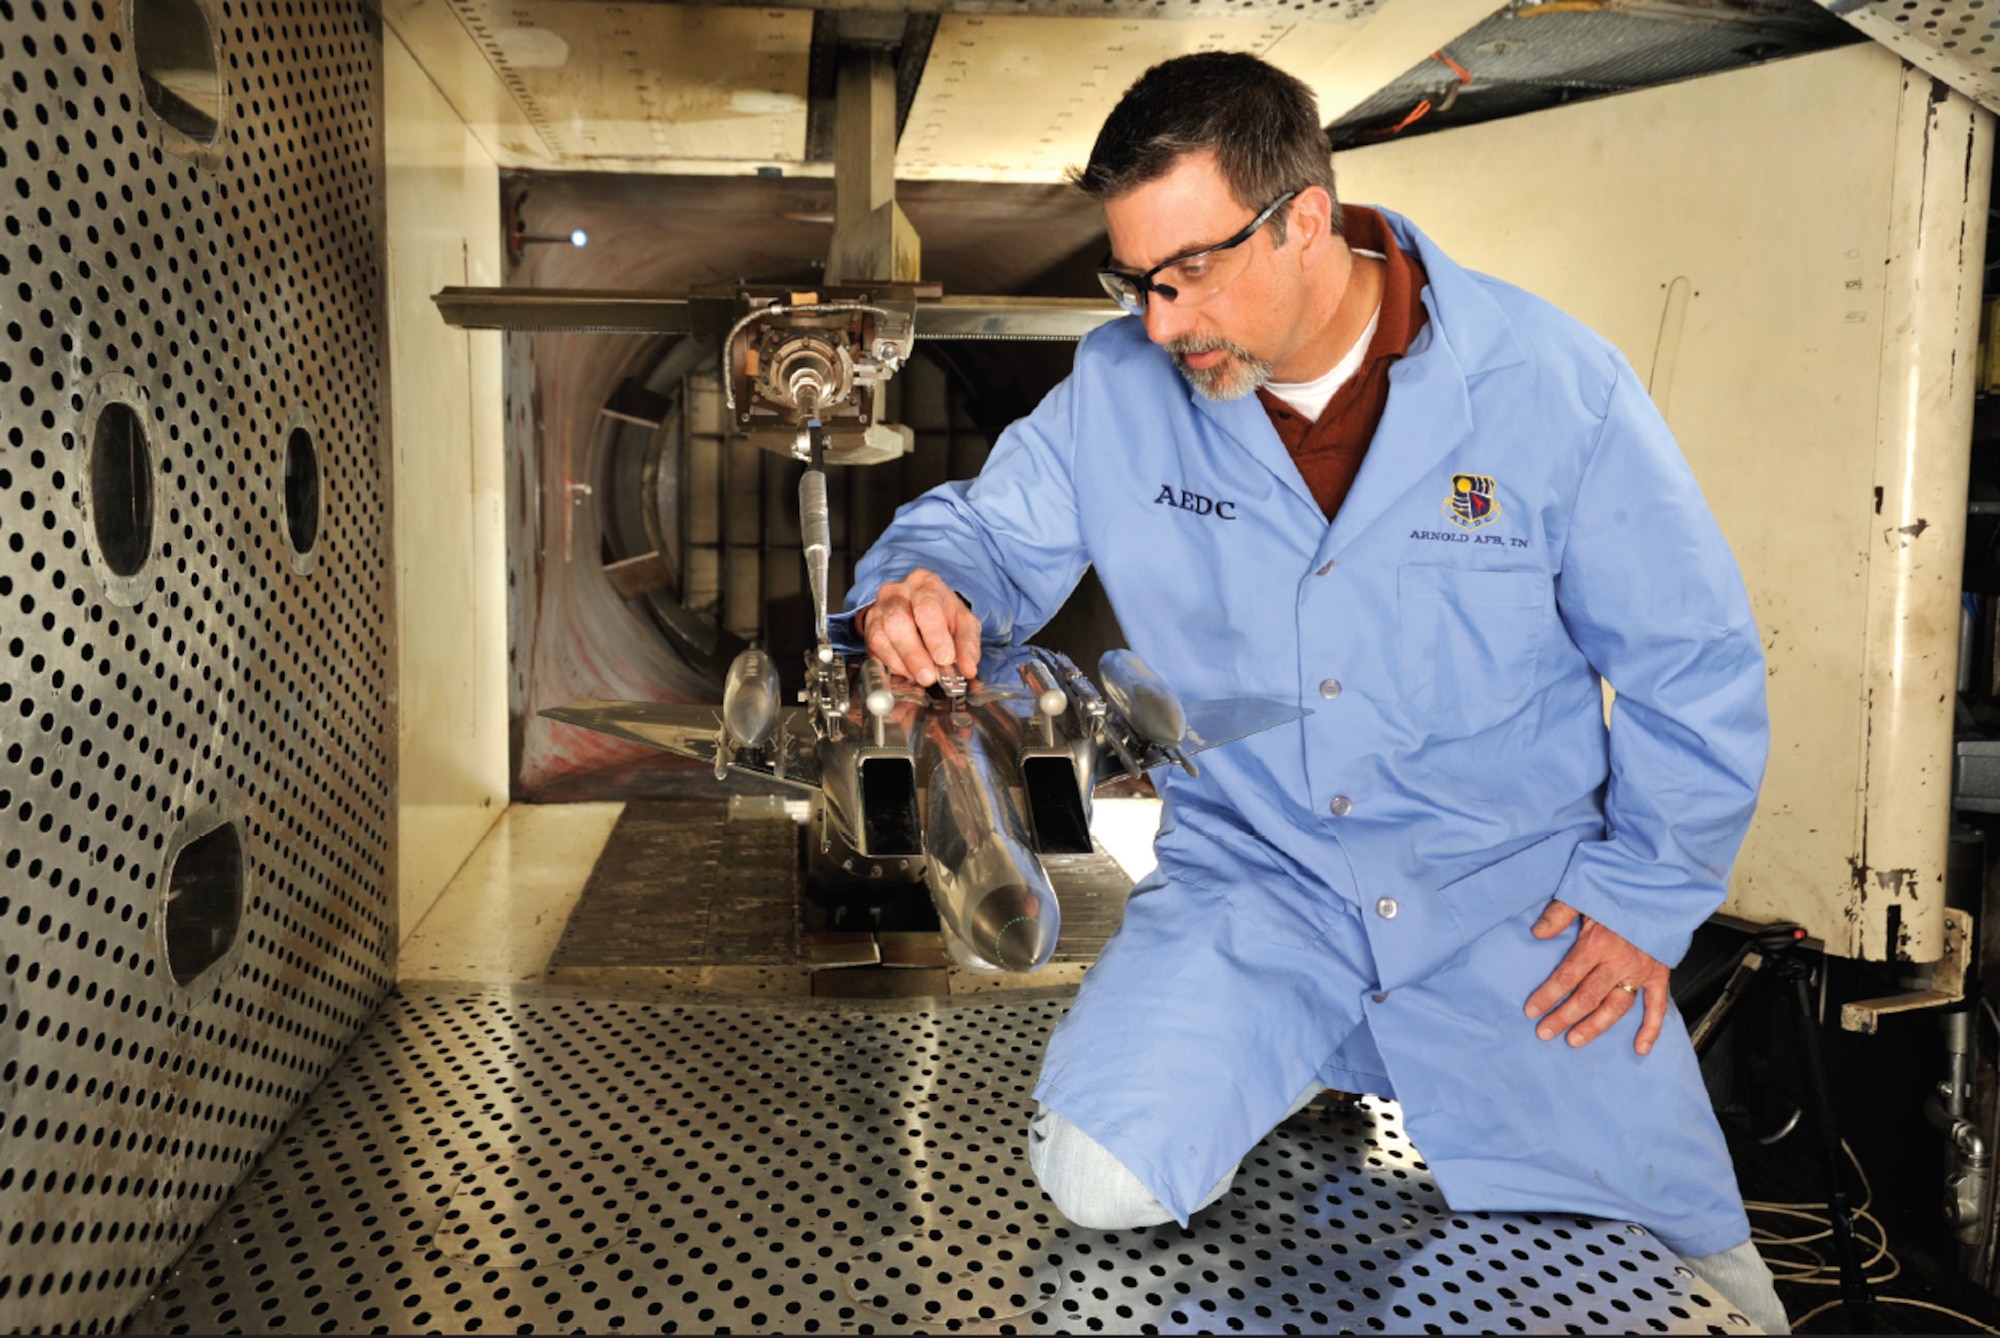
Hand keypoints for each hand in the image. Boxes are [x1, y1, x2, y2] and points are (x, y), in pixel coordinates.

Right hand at [858, 569, 981, 686]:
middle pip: (898, 622)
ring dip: (904, 663)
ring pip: (882, 638)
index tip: (944, 659)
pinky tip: (909, 672)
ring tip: (922, 676)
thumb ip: (967, 645)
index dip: (935, 636)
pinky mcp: (869, 629)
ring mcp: (878, 610)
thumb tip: (968, 668)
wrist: (922, 609)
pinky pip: (875, 651)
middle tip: (930, 676)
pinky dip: (893, 666)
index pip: (926, 607)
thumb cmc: (943, 614)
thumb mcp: (964, 623)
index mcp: (924, 584)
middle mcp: (896, 593)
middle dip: (915, 654)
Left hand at [1523, 899, 1668, 1054]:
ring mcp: (1641, 971)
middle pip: (1587, 998)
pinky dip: (1651, 1029)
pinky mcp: (1659, 974)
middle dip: (1563, 1017)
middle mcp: (1619, 962)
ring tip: (1574, 1041)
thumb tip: (1537, 932)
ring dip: (1595, 1027)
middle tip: (1544, 1032)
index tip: (1531, 1010)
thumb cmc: (1618, 892)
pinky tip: (1640, 1048)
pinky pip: (1657, 1006)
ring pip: (1616, 1007)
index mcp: (1598, 943)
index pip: (1567, 977)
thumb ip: (1559, 913)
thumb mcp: (1584, 894)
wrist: (1659, 890)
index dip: (1547, 996)